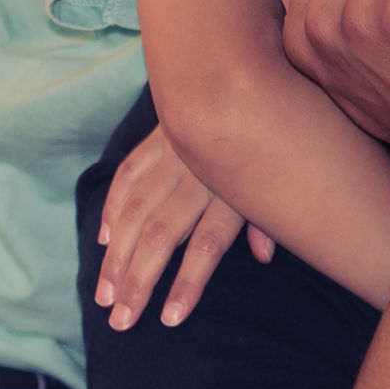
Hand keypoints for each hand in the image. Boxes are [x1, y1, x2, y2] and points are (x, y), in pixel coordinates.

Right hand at [95, 124, 275, 329]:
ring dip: (117, 256)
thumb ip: (271, 217)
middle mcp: (199, 174)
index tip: (169, 318)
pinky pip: (129, 175)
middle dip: (139, 282)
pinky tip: (107, 240)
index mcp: (234, 187)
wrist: (249, 67)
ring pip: (136, 211)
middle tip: (121, 321)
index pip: (208, 243)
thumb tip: (265, 258)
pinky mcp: (159, 138)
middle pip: (163, 235)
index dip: (188, 283)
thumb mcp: (284, 173)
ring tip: (105, 294)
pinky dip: (114, 208)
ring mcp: (174, 154)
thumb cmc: (276, 131)